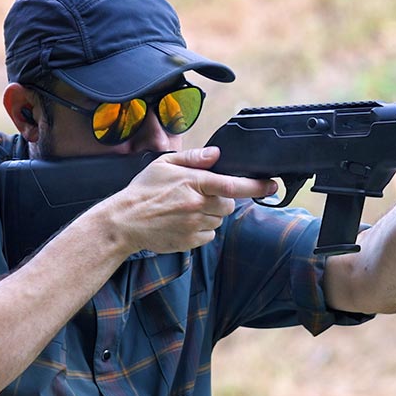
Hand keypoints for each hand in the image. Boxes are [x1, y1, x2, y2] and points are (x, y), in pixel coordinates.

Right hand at [101, 147, 277, 253]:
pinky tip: (184, 222)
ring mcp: (194, 225)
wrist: (124, 222)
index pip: (234, 185)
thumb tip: (217, 154)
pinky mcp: (191, 241)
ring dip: (211, 213)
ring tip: (186, 208)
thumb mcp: (164, 164)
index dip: (257, 186)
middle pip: (229, 203)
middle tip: (201, 195)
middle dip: (223, 199)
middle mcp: (197, 204)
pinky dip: (203, 228)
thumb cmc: (143, 191)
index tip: (272, 185)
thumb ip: (193, 158)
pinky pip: (209, 234)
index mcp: (194, 183)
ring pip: (220, 219)